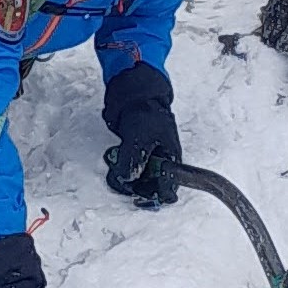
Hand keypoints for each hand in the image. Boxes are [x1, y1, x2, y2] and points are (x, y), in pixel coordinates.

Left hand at [103, 64, 179, 208]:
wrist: (135, 91)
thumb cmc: (146, 111)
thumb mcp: (140, 139)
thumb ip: (134, 162)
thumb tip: (127, 179)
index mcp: (171, 161)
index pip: (166, 190)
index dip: (152, 195)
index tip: (137, 196)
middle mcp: (161, 162)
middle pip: (149, 186)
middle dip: (133, 183)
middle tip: (121, 175)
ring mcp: (148, 157)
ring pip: (135, 177)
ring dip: (124, 173)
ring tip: (117, 158)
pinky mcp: (135, 151)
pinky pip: (127, 166)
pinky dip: (119, 163)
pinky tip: (115, 154)